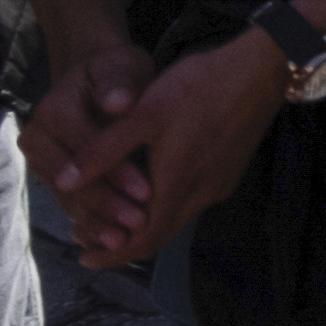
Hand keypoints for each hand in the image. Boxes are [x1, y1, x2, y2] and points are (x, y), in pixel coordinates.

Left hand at [46, 32, 284, 269]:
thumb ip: (102, 152)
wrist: (262, 69)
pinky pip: (191, 203)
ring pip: (175, 219)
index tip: (83, 257)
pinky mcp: (229, 171)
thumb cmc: (200, 88)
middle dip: (121, 243)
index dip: (111, 255)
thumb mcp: (142, 115)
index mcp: (177, 185)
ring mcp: (219, 184)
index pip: (142, 241)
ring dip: (143, 224)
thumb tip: (63, 182)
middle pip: (159, 237)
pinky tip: (150, 186)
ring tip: (112, 211)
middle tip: (88, 236)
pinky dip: (163, 207)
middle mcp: (201, 194)